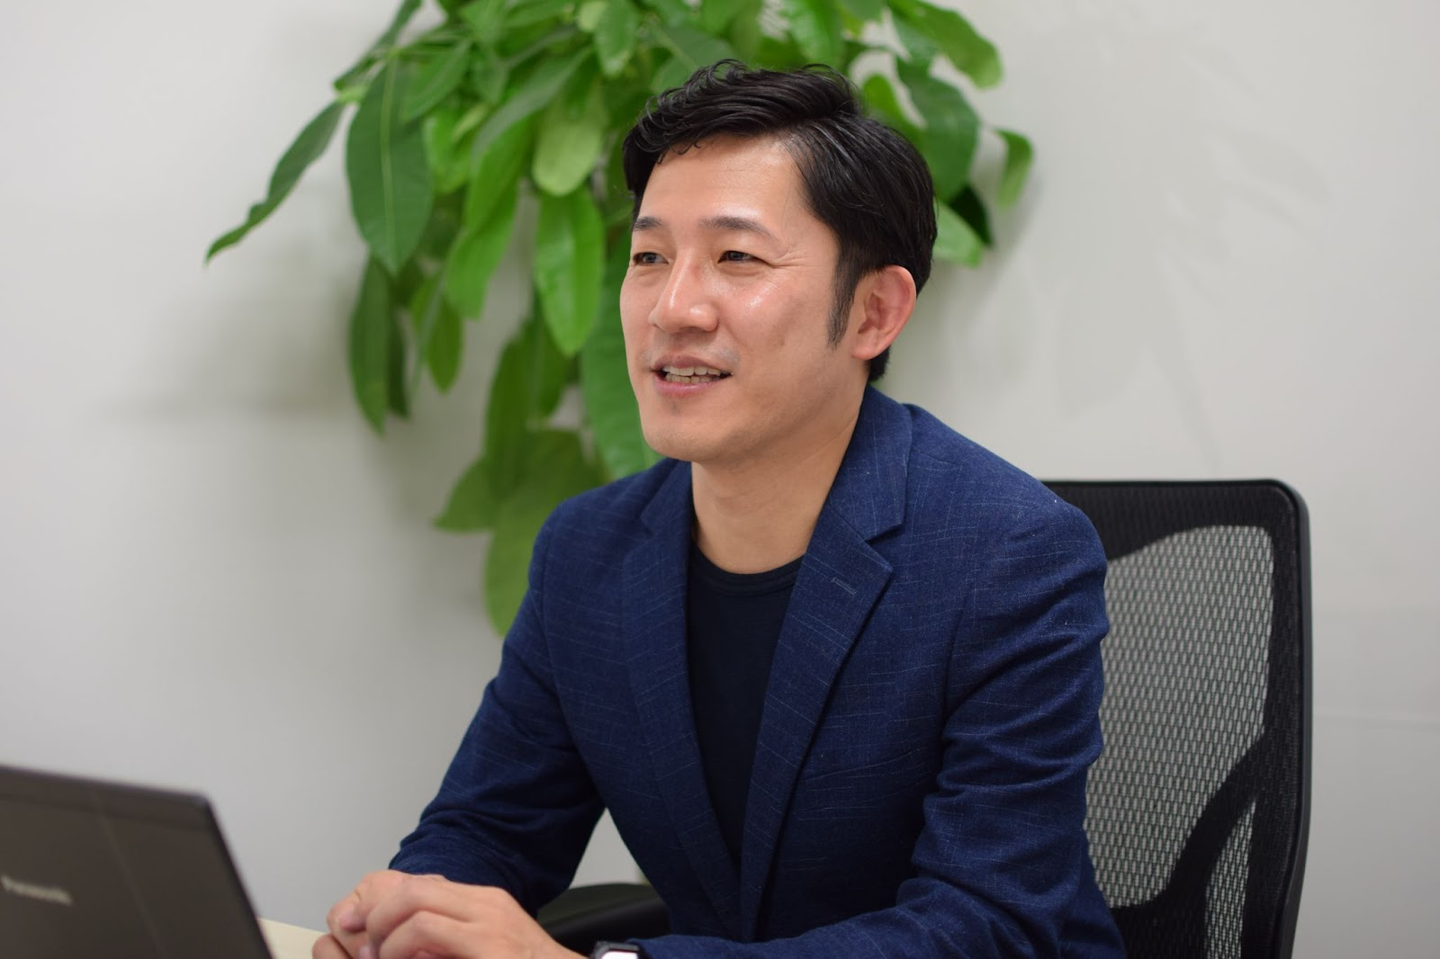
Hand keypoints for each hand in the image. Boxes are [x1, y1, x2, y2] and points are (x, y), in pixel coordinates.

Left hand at [312, 871, 584, 958]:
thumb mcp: (489, 949)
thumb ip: (456, 938)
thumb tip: (413, 939)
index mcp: (486, 904)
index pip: (423, 885)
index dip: (382, 902)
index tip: (356, 923)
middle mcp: (487, 905)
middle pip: (414, 887)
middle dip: (375, 911)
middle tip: (359, 938)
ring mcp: (489, 922)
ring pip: (415, 901)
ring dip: (384, 930)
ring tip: (378, 955)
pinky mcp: (487, 944)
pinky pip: (426, 928)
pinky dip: (399, 944)